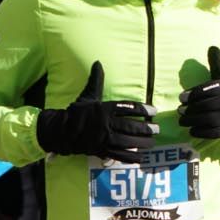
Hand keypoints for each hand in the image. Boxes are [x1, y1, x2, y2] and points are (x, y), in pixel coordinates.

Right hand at [35, 61, 155, 162]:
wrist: (62, 131)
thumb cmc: (78, 111)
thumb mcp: (88, 94)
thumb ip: (96, 80)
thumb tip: (98, 62)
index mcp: (103, 109)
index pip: (127, 108)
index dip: (142, 109)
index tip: (153, 111)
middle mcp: (105, 124)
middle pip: (130, 126)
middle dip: (146, 129)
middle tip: (157, 129)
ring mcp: (103, 139)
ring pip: (127, 142)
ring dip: (142, 143)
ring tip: (152, 142)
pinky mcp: (101, 150)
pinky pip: (119, 155)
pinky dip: (131, 157)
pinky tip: (141, 156)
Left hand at [179, 47, 219, 139]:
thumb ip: (217, 63)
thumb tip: (212, 47)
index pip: (209, 90)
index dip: (193, 94)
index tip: (182, 97)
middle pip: (208, 106)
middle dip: (191, 109)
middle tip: (180, 110)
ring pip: (210, 120)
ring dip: (193, 121)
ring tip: (182, 120)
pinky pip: (214, 133)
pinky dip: (202, 132)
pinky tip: (192, 130)